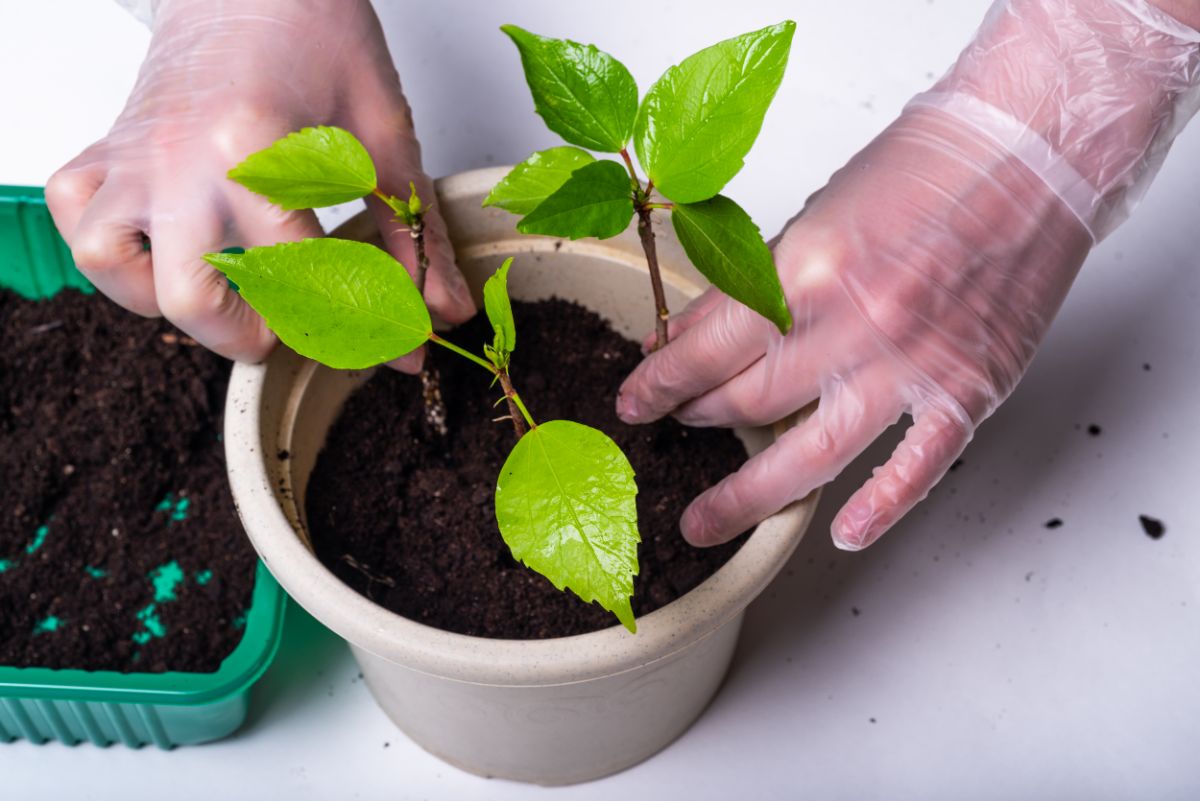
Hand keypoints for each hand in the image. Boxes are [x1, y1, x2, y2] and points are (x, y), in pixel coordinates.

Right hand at [46, 0, 472, 364]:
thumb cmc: (317, 29)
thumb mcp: (385, 136)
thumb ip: (414, 236)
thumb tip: (437, 315)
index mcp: (255, 147)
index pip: (301, 277)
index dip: (353, 323)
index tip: (386, 337)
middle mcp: (179, 156)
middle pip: (192, 301)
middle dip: (255, 336)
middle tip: (300, 324)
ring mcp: (136, 153)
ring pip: (113, 266)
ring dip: (171, 300)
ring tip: (231, 291)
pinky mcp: (112, 145)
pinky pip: (77, 215)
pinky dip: (113, 249)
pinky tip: (168, 247)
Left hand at [617, 0, 1199, 550]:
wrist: (1030, 151)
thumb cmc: (926, 170)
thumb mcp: (817, 213)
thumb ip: (760, 284)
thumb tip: (699, 335)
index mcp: (808, 270)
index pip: (707, 349)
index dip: (661, 381)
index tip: (637, 400)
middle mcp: (855, 325)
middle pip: (748, 402)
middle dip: (697, 419)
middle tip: (677, 428)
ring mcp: (913, 367)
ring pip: (809, 456)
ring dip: (747, 496)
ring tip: (704, 522)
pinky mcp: (968, 391)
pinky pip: (915, 470)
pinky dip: (879, 509)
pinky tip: (841, 533)